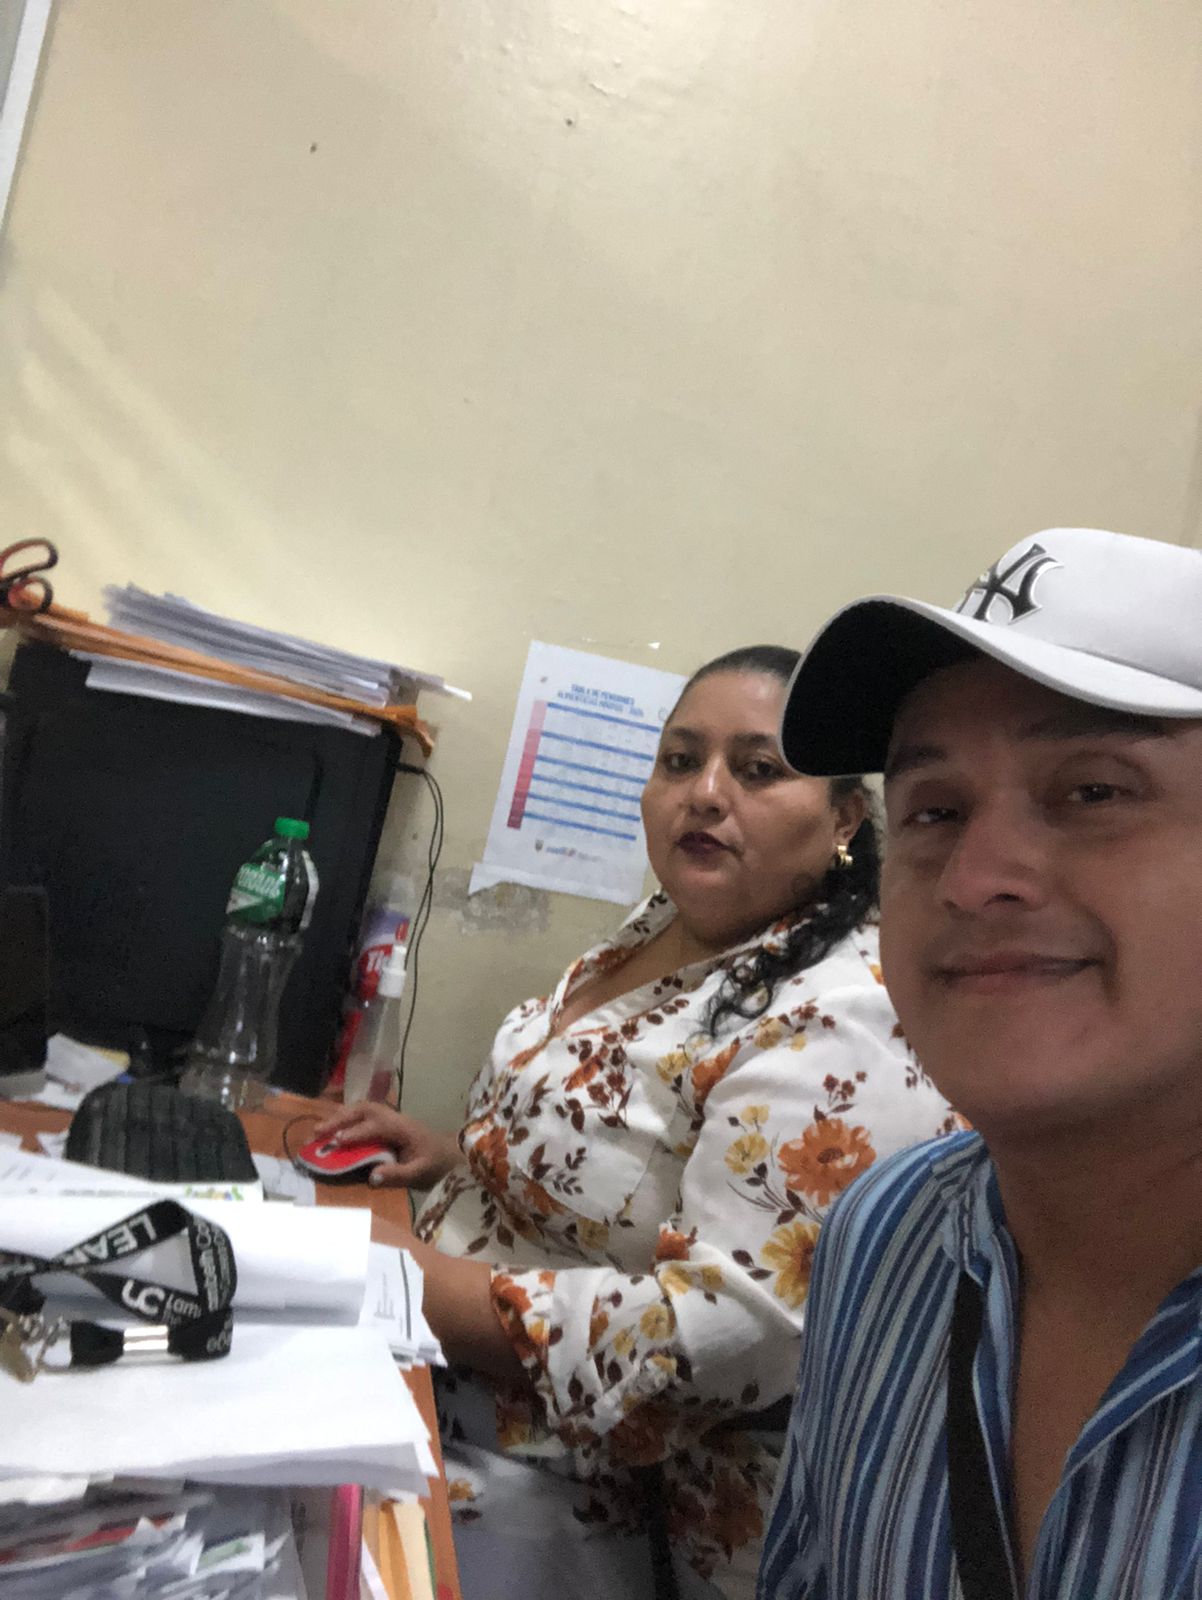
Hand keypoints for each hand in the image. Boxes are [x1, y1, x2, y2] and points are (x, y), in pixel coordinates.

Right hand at [312, 1101, 461, 1187]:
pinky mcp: (387, 1125)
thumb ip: (398, 1175)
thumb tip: (371, 1177)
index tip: (336, 1142)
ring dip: (340, 1117)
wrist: (452, 1156)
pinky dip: (346, 1120)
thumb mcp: (421, 1174)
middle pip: (365, 1109)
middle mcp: (395, 1118)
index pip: (375, 1125)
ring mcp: (391, 1119)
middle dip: (340, 1119)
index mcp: (403, 1128)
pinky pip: (364, 1116)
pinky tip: (332, 1131)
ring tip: (318, 1131)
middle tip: (317, 1132)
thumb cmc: (437, 1165)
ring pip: (363, 1109)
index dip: (355, 1133)